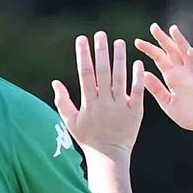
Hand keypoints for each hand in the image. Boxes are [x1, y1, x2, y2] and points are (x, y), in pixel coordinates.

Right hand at [52, 31, 145, 156]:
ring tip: (120, 43)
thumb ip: (62, 102)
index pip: (85, 73)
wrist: (109, 157)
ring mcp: (121, 106)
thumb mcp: (70, 122)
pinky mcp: (135, 111)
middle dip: (101, 52)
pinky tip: (137, 63)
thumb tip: (55, 82)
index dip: (83, 55)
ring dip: (119, 59)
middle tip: (101, 35)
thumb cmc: (88, 139)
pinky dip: (137, 77)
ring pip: (120, 78)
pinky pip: (137, 91)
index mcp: (89, 103)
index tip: (82, 39)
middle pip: (103, 72)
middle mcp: (104, 102)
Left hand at [134, 23, 192, 134]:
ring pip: (186, 53)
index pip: (159, 58)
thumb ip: (156, 89)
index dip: (150, 49)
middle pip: (171, 51)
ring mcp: (192, 75)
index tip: (137, 42)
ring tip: (173, 29)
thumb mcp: (166, 102)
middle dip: (163, 39)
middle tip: (153, 27)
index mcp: (171, 77)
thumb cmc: (187, 115)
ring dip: (180, 41)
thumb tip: (143, 75)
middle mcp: (181, 73)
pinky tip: (189, 51)